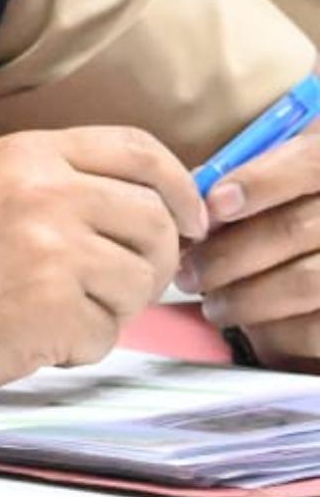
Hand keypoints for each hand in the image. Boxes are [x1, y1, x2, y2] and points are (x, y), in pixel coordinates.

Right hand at [0, 126, 205, 398]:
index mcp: (31, 152)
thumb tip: (148, 207)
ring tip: (58, 312)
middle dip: (153, 261)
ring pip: (142, 282)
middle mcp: (49, 191)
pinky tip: (35, 338)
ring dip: (113, 308)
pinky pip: (108, 333)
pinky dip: (80, 346)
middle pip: (157, 221)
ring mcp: (54, 250)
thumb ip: (63, 183)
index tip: (192, 218)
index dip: (180, 187)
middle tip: (121, 285)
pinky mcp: (53, 309)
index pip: (140, 151)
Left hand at [176, 125, 319, 369]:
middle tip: (188, 271)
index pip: (311, 162)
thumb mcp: (286, 174)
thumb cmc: (293, 215)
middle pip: (294, 229)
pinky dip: (274, 334)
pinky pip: (313, 329)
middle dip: (228, 253)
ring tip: (214, 305)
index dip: (261, 181)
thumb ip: (253, 174)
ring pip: (304, 282)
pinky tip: (254, 332)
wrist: (317, 258)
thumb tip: (198, 194)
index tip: (214, 204)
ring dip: (244, 298)